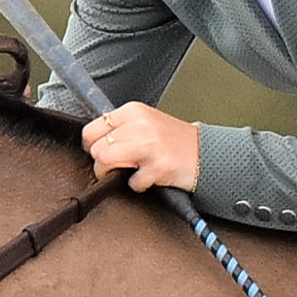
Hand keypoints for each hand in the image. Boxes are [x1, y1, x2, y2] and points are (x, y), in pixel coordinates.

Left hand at [79, 103, 206, 194]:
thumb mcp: (146, 123)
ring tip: (128, 173)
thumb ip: (121, 128)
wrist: (205, 154)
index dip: (92, 146)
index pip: (92, 129)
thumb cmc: (174, 142)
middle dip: (102, 163)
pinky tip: (149, 177)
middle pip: (96, 148)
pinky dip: (139, 185)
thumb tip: (93, 142)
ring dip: (113, 174)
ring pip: (105, 161)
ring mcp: (148, 145)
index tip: (101, 153)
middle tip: (115, 167)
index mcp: (133, 111)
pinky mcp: (158, 166)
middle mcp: (139, 125)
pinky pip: (132, 182)